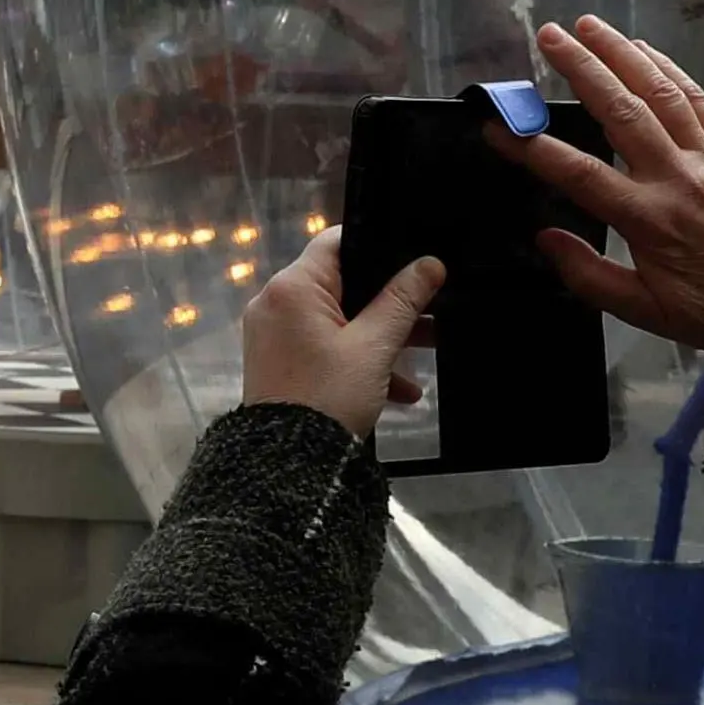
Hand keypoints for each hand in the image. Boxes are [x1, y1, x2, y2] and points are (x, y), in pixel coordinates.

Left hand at [242, 229, 438, 439]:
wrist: (290, 462)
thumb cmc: (328, 398)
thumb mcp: (374, 347)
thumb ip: (402, 301)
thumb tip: (428, 265)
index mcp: (292, 288)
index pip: (336, 242)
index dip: (377, 246)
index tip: (411, 260)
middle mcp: (275, 303)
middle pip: (341, 283)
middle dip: (388, 301)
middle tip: (429, 311)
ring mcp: (274, 333)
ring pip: (337, 318)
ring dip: (380, 334)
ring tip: (424, 350)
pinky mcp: (279, 361)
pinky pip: (324, 346)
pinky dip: (357, 358)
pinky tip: (398, 388)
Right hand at [496, 16, 703, 383]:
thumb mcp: (642, 311)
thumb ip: (587, 275)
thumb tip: (544, 238)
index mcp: (650, 221)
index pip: (579, 174)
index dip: (533, 148)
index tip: (498, 128)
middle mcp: (678, 179)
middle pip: (620, 110)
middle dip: (580, 68)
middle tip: (547, 36)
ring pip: (660, 93)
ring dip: (622, 53)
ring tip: (587, 26)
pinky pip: (699, 101)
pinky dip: (670, 70)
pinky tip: (645, 50)